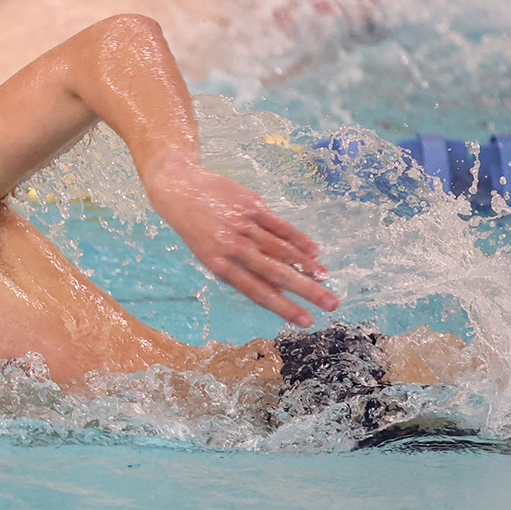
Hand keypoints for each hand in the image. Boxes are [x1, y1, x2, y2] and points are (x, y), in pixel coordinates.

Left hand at [144, 156, 337, 326]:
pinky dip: (299, 239)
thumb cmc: (196, 229)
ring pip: (282, 250)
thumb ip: (241, 274)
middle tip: (331, 304)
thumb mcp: (211, 257)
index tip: (306, 320)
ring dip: (306, 266)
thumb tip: (275, 294)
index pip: (258, 292)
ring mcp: (244, 226)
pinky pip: (281, 226)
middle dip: (306, 291)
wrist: (179, 189)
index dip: (284, 307)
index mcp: (221, 266)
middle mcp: (234, 248)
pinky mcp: (252, 206)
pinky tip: (314, 251)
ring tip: (325, 277)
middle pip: (276, 274)